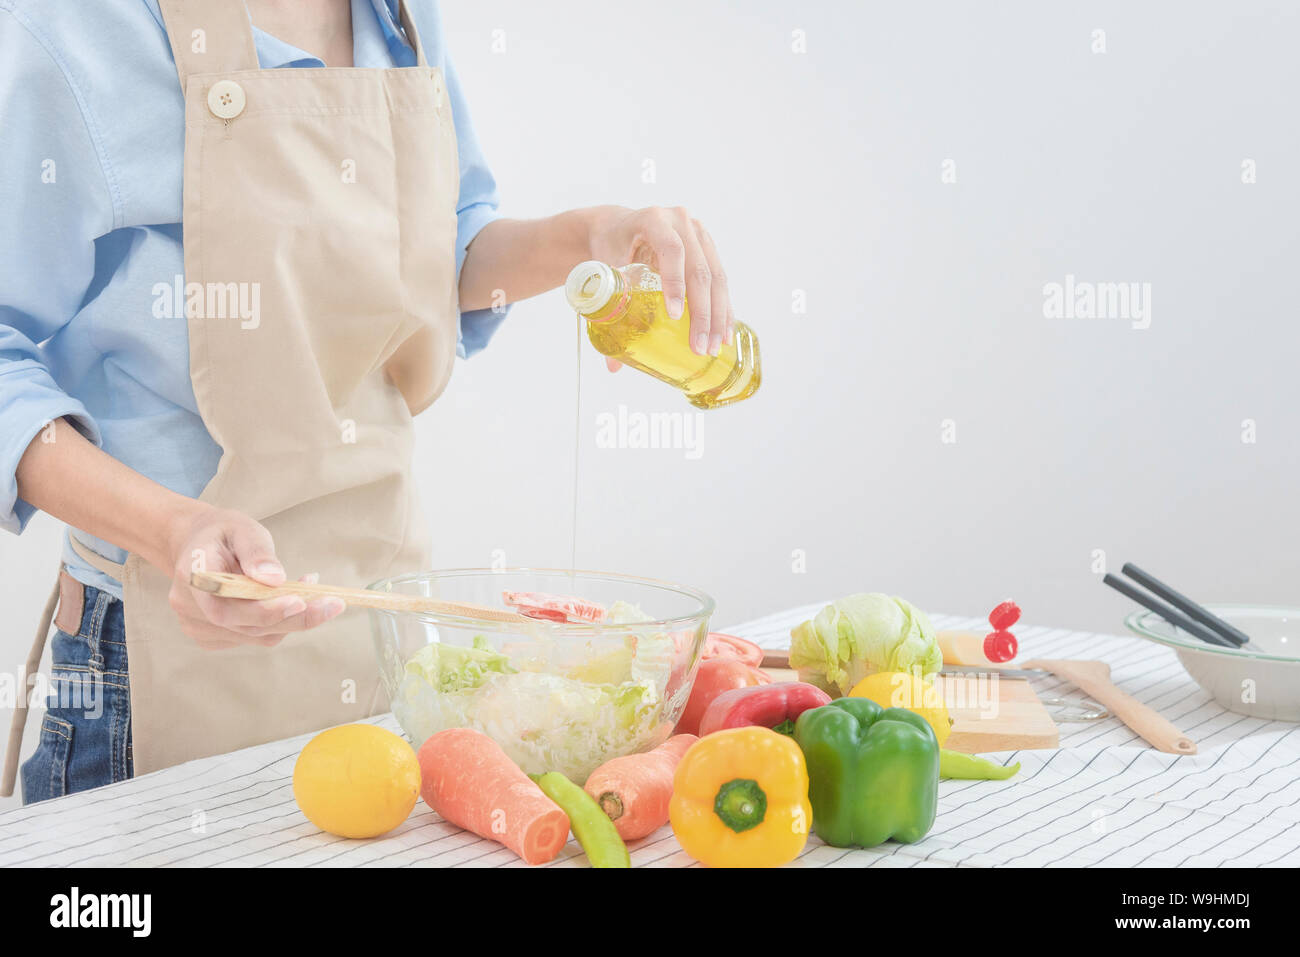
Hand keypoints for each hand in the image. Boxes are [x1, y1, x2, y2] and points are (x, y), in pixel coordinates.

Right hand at [163, 505, 344, 649]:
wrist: (197, 544)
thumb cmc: (222, 533)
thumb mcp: (241, 528)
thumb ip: (257, 552)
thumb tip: (274, 578)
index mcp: (192, 577)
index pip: (226, 609)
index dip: (264, 611)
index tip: (300, 600)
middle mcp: (189, 608)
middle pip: (246, 626)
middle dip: (295, 618)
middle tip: (333, 603)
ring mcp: (198, 627)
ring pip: (255, 635)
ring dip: (292, 618)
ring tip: (314, 591)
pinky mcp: (212, 636)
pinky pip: (254, 636)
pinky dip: (280, 622)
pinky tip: (294, 599)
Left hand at [585, 205, 733, 358]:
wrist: (617, 226)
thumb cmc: (609, 248)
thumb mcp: (604, 270)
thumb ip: (605, 310)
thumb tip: (613, 366)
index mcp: (653, 219)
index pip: (671, 250)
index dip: (675, 282)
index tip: (674, 316)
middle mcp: (681, 221)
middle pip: (699, 269)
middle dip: (701, 313)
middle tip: (698, 346)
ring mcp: (699, 233)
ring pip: (716, 277)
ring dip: (717, 316)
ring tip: (714, 347)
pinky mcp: (708, 247)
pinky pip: (721, 280)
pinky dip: (723, 308)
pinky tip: (724, 333)